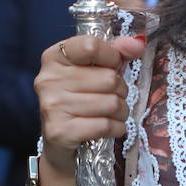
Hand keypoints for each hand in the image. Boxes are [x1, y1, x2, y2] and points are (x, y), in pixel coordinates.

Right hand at [35, 34, 145, 185]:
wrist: (61, 141)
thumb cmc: (80, 97)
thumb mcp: (94, 68)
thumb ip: (116, 51)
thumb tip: (138, 44)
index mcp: (54, 57)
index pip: (91, 45)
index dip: (112, 57)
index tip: (113, 66)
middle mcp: (48, 79)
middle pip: (108, 78)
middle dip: (120, 89)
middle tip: (113, 95)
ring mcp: (52, 106)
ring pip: (111, 103)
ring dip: (121, 110)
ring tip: (113, 112)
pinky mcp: (60, 132)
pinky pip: (105, 125)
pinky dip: (117, 128)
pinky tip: (111, 127)